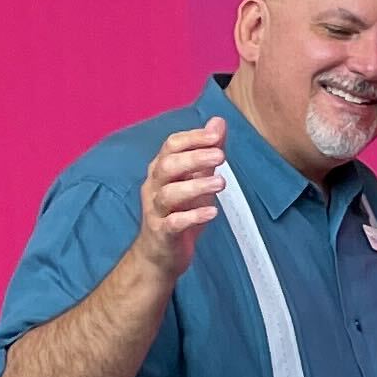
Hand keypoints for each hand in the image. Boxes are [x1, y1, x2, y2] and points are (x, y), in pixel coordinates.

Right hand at [135, 118, 228, 283]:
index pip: (171, 145)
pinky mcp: (162, 233)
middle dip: (194, 158)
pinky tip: (212, 213)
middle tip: (221, 155)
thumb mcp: (195, 179)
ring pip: (169, 194)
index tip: (217, 134)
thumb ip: (206, 152)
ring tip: (221, 183)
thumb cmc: (178, 212)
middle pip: (167, 166)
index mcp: (161, 170)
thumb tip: (218, 122)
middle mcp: (155, 187)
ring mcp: (156, 211)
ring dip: (196, 186)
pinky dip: (192, 217)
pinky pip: (173, 223)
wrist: (159, 254)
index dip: (193, 138)